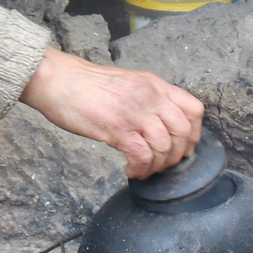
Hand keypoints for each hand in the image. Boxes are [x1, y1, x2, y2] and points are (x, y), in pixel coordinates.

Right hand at [20, 48, 204, 178]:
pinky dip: (141, 170)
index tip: (184, 146)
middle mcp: (150, 97)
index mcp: (155, 85)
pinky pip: (142, 156)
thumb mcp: (128, 83)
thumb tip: (159, 124)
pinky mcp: (118, 128)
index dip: (194, 133)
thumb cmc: (86, 84)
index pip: (194, 109)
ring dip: (157, 166)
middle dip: (177, 155)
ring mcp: (135, 112)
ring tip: (143, 170)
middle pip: (183, 132)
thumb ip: (147, 99)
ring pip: (164, 147)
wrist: (59, 81)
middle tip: (163, 164)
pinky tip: (131, 171)